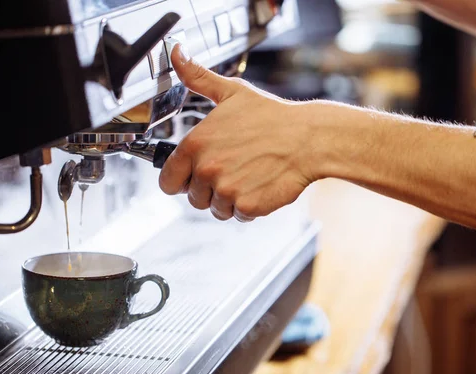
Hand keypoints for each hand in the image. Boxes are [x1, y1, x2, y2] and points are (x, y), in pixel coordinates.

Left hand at [159, 44, 316, 221]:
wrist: (308, 138)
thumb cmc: (273, 117)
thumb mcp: (232, 92)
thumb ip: (199, 79)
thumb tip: (177, 55)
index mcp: (196, 145)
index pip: (167, 181)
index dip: (182, 178)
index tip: (196, 173)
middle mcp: (207, 169)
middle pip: (193, 198)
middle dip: (210, 189)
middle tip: (233, 170)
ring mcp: (227, 190)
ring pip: (216, 209)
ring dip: (230, 199)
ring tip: (248, 176)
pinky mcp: (247, 206)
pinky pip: (239, 216)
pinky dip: (250, 207)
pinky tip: (260, 185)